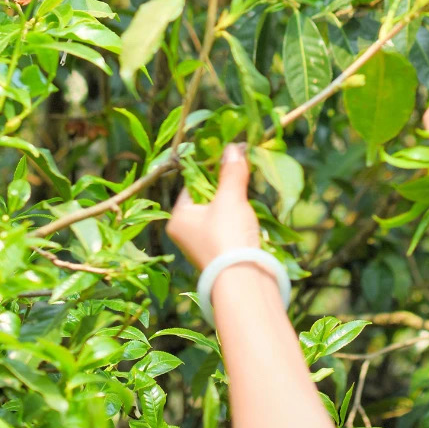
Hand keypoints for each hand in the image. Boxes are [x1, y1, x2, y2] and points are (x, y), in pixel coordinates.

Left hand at [167, 144, 260, 272]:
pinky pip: (228, 229)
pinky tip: (250, 215)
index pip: (192, 184)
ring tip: (247, 192)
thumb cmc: (227, 236)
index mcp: (178, 218)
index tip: (228, 158)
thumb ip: (231, 172)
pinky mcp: (220, 254)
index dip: (210, 169)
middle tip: (240, 173)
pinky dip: (238, 220)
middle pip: (206, 199)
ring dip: (233, 203)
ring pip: (219, 214)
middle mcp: (186, 232)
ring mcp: (203, 245)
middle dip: (225, 187)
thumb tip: (234, 147)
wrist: (243, 280)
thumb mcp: (230, 198)